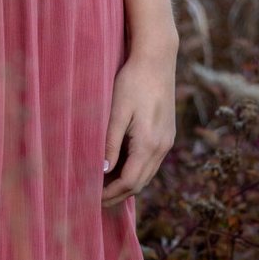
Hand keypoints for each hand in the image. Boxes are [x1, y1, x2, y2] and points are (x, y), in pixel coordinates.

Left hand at [101, 49, 176, 204]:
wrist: (157, 59)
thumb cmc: (133, 82)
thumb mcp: (117, 112)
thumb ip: (110, 143)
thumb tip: (103, 170)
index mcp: (149, 143)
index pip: (129, 182)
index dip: (110, 194)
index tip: (91, 199)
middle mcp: (162, 147)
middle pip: (140, 183)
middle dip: (118, 195)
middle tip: (94, 200)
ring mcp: (167, 142)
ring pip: (147, 175)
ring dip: (127, 185)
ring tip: (104, 187)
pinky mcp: (167, 135)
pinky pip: (151, 162)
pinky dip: (136, 171)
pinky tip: (119, 168)